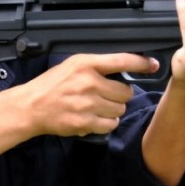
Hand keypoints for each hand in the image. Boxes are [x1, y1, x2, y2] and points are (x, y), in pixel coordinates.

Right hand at [23, 53, 158, 138]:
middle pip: (126, 91)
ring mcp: (87, 103)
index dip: (141, 63)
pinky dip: (106, 123)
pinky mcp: (85, 122)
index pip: (122, 60)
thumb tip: (123, 69)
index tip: (152, 65)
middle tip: (106, 95)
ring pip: (120, 109)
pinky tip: (94, 117)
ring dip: (113, 110)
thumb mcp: (71, 65)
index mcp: (85, 64)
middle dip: (119, 94)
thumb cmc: (50, 85)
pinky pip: (110, 124)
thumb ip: (95, 66)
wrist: (32, 105)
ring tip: (97, 107)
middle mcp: (88, 82)